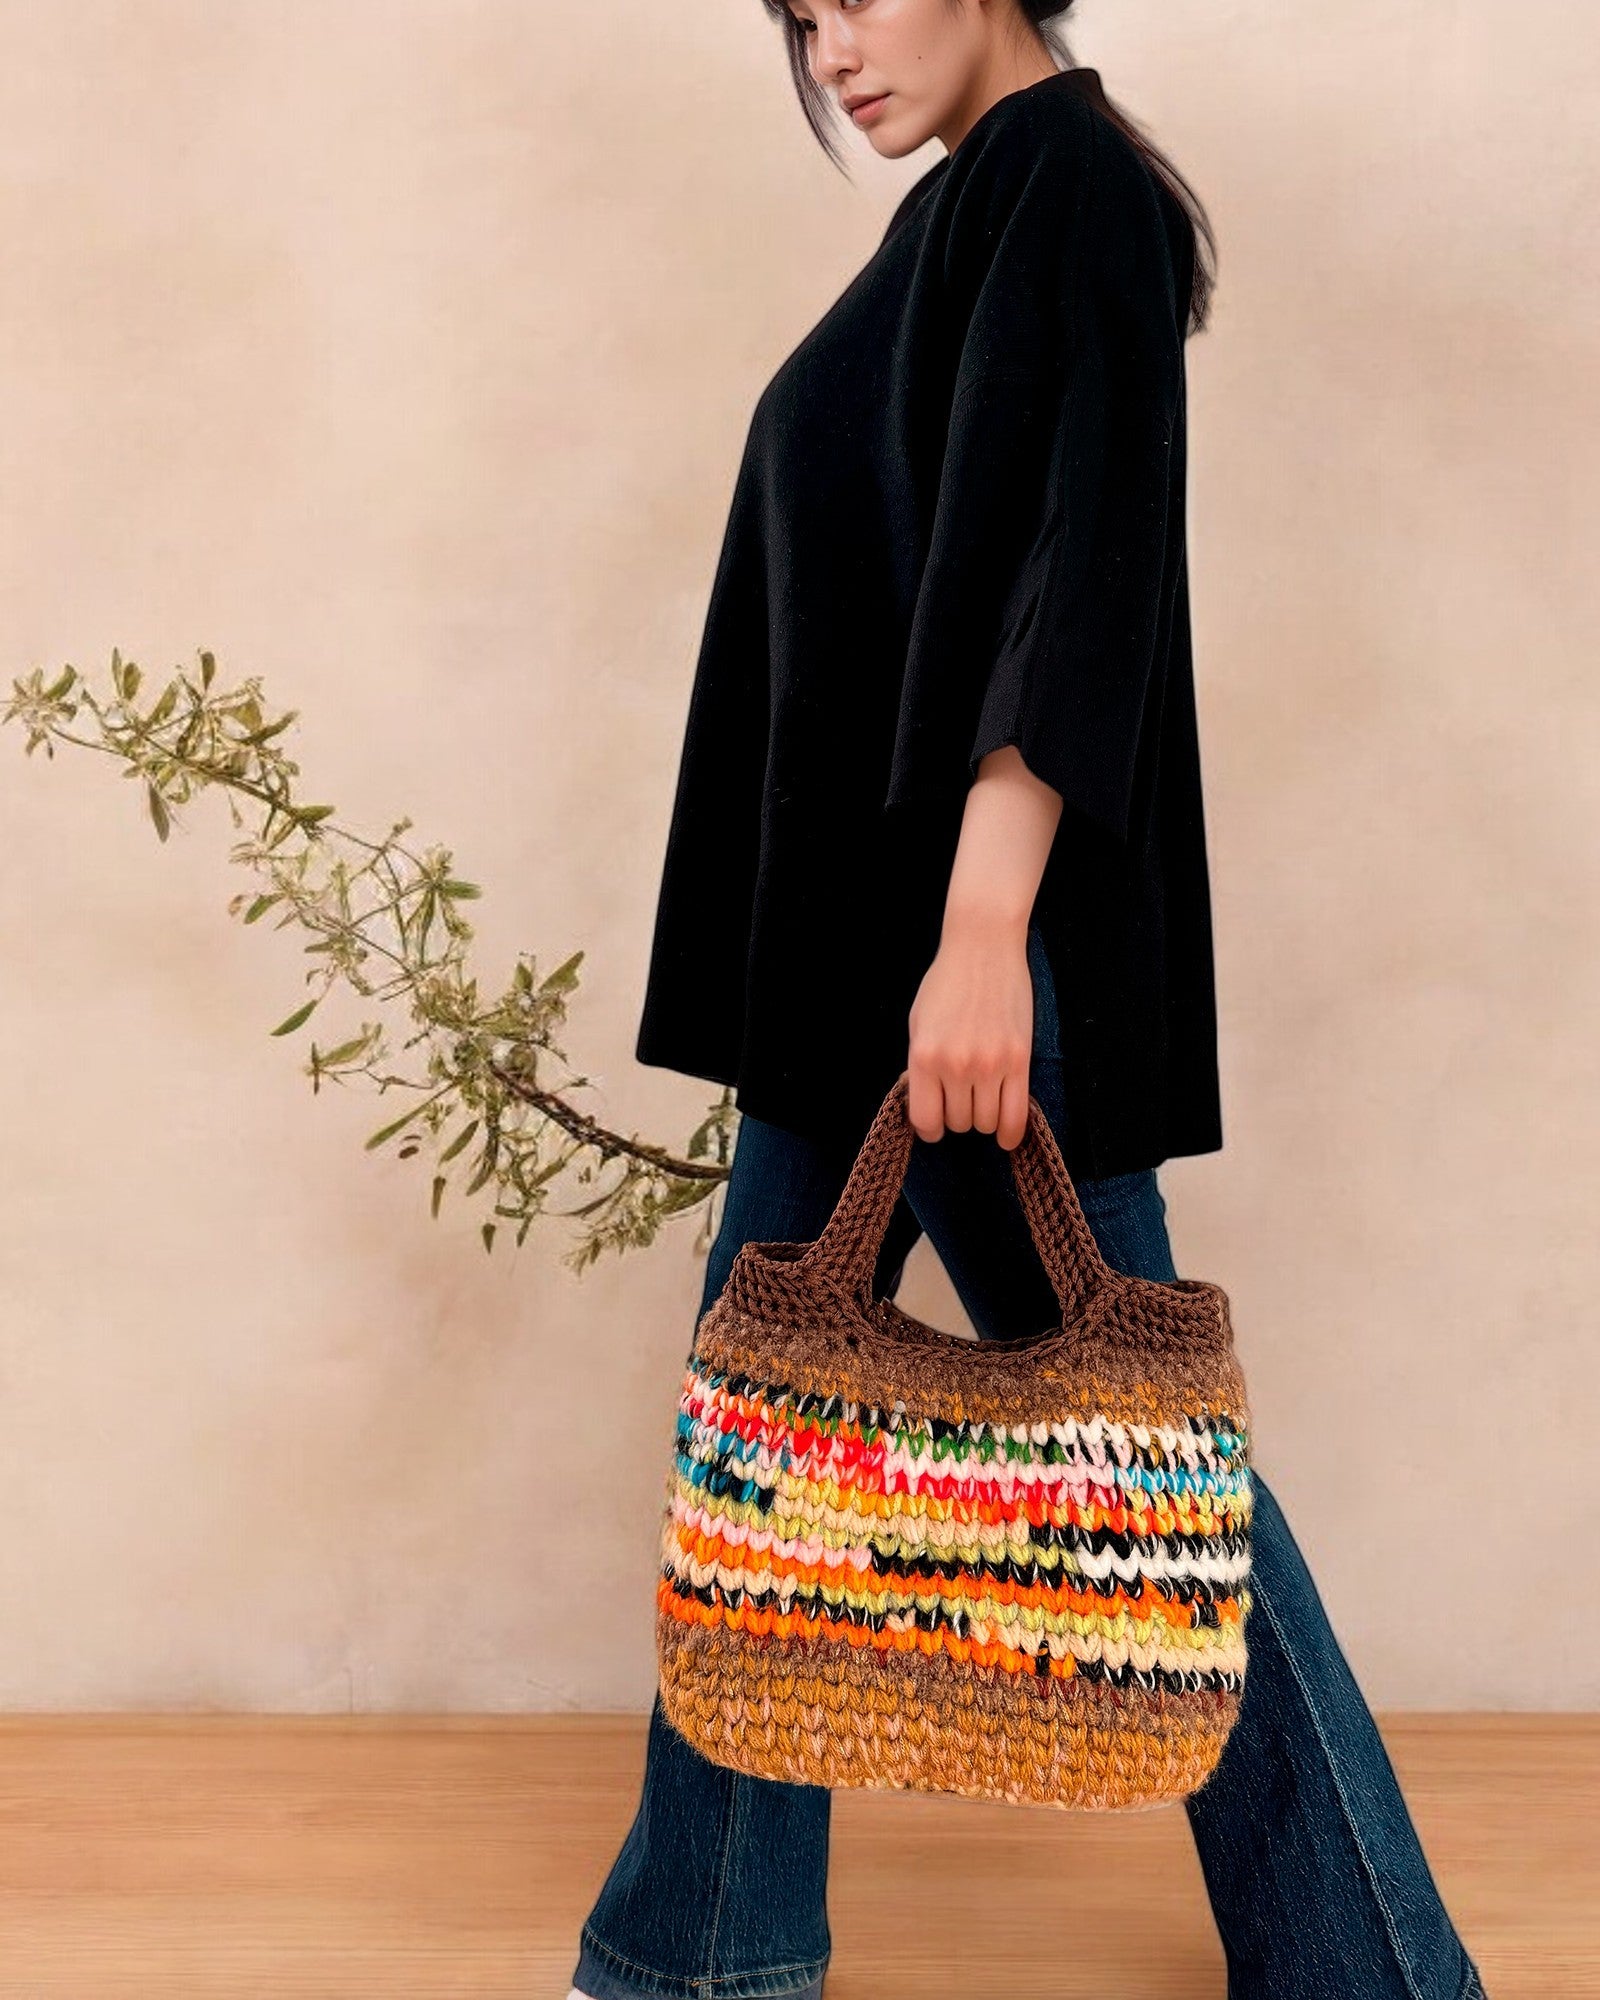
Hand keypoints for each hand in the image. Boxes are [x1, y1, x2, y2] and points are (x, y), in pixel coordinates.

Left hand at [906, 914, 1032, 1149]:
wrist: (983, 948)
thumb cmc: (946, 983)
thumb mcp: (918, 1023)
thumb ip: (920, 1065)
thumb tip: (927, 1104)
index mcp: (924, 1057)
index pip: (925, 1121)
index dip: (929, 1130)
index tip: (934, 1127)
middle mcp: (955, 1066)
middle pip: (958, 1123)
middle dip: (957, 1117)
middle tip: (961, 1098)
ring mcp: (989, 1065)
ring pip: (986, 1123)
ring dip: (983, 1119)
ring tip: (982, 1100)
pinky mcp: (1019, 1060)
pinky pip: (1016, 1116)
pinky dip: (1011, 1133)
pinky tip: (1007, 1136)